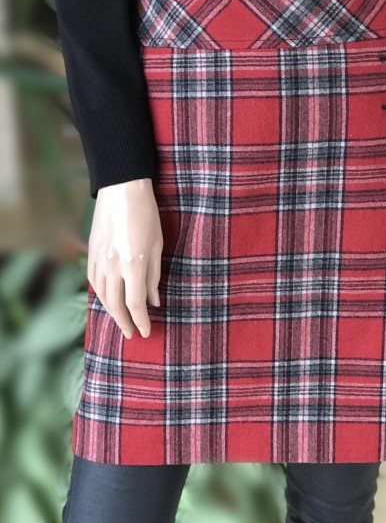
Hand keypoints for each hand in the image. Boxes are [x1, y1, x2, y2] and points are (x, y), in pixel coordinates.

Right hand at [87, 178, 163, 338]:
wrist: (121, 188)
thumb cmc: (146, 214)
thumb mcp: (157, 245)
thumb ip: (154, 276)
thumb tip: (153, 301)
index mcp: (133, 264)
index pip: (135, 303)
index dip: (140, 320)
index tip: (145, 331)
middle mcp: (113, 265)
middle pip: (115, 305)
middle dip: (124, 322)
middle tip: (131, 334)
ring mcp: (99, 259)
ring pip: (101, 295)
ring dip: (111, 311)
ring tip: (121, 320)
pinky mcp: (91, 252)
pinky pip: (93, 281)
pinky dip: (101, 294)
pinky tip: (108, 299)